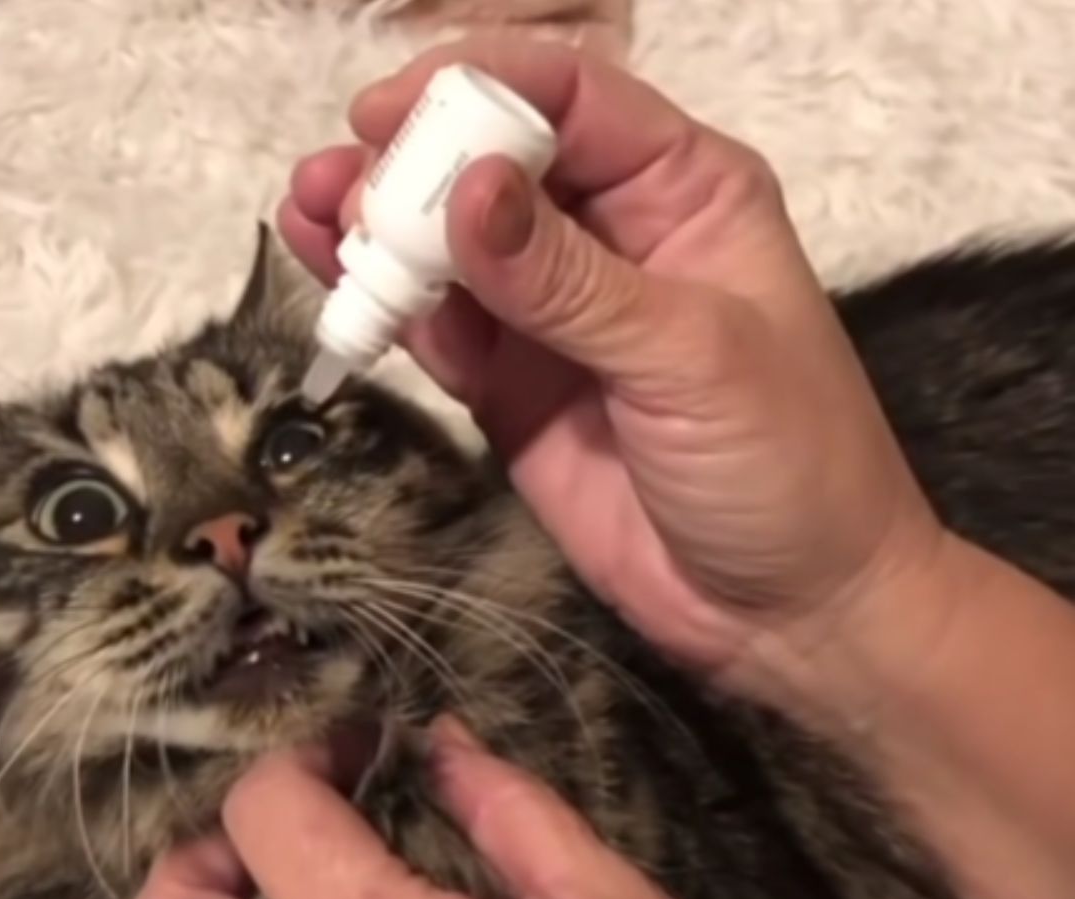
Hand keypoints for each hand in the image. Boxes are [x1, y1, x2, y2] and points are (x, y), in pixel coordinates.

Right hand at [278, 38, 948, 698]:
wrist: (783, 610)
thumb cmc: (784, 466)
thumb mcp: (691, 359)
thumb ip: (572, 282)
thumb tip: (467, 191)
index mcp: (684, 195)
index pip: (572, 101)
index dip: (477, 89)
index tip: (387, 112)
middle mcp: (612, 241)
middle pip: (495, 164)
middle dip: (412, 163)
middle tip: (340, 187)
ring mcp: (555, 320)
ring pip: (454, 249)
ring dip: (382, 231)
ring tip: (312, 221)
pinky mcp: (515, 391)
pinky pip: (443, 332)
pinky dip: (393, 312)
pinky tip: (346, 293)